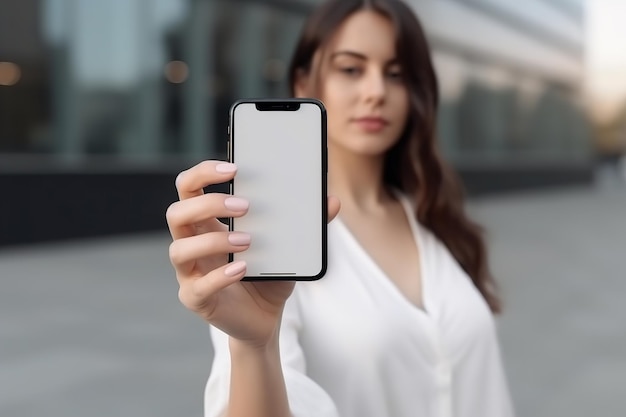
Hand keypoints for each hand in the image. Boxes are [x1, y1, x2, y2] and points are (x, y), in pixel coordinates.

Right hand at [166, 160, 339, 346]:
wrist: (267, 318)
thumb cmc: (271, 276)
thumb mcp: (289, 248)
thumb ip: (306, 225)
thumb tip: (332, 201)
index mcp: (208, 223)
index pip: (188, 187)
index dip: (203, 173)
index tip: (233, 168)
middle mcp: (193, 244)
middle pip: (177, 213)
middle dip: (208, 203)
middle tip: (245, 206)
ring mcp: (191, 273)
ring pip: (179, 249)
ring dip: (213, 241)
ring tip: (247, 240)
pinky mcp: (197, 299)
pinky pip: (198, 287)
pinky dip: (220, 276)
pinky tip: (243, 269)